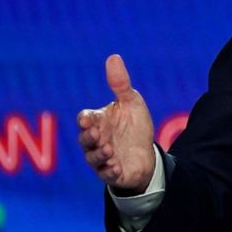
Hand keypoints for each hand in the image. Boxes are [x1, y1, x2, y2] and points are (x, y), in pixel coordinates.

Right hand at [77, 54, 155, 193]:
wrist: (147, 153)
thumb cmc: (134, 126)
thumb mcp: (131, 103)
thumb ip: (121, 84)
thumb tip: (113, 56)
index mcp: (99, 121)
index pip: (85, 119)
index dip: (85, 119)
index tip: (87, 119)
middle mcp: (96, 140)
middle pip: (84, 139)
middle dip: (88, 137)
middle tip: (97, 134)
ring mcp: (102, 158)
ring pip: (92, 158)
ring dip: (98, 154)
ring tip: (109, 150)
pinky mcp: (112, 173)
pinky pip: (105, 174)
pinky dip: (109, 171)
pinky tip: (116, 166)